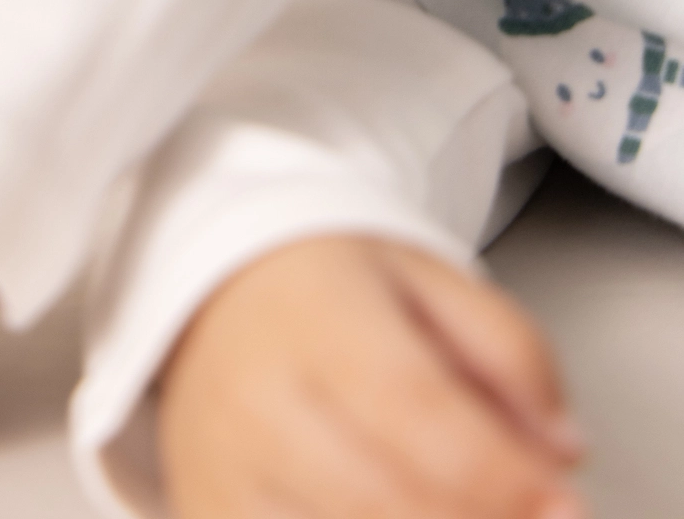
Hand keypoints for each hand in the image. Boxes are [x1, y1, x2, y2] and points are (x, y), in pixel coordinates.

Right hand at [158, 236, 587, 518]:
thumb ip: (511, 351)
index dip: (506, 474)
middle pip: (394, 501)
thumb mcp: (431, 279)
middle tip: (524, 509)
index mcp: (316, 319)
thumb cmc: (326, 287)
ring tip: (454, 500)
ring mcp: (227, 476)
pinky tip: (391, 509)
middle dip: (481, 518)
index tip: (561, 502)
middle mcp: (259, 402)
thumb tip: (561, 451)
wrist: (213, 291)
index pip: (419, 411)